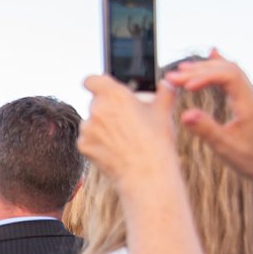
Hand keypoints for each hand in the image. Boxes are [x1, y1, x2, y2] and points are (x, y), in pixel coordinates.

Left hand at [78, 75, 178, 195]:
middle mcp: (96, 108)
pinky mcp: (83, 145)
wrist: (146, 173)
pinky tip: (114, 149)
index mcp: (114, 94)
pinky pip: (87, 139)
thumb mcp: (164, 111)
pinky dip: (97, 142)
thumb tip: (169, 82)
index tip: (101, 88)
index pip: (91, 80)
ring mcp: (87, 128)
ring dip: (101, 126)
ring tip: (123, 138)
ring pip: (91, 122)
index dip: (95, 83)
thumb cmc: (157, 141)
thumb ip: (165, 91)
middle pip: (96, 103)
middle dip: (108, 109)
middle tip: (125, 121)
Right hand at [164, 51, 252, 186]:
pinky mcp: (249, 99)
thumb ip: (205, 129)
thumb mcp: (225, 148)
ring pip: (230, 71)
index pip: (229, 76)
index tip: (184, 85)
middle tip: (172, 76)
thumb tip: (185, 114)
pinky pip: (234, 76)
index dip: (204, 76)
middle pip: (227, 70)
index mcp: (251, 104)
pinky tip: (211, 55)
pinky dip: (218, 68)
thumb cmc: (250, 159)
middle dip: (198, 70)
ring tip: (181, 70)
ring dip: (205, 69)